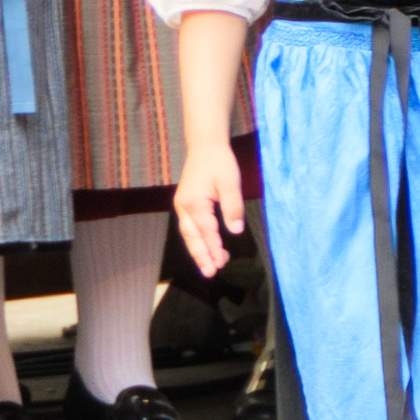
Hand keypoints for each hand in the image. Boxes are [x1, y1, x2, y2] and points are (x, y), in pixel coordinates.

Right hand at [171, 142, 247, 279]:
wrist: (205, 146)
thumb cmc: (219, 162)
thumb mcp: (230, 182)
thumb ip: (233, 207)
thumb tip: (236, 231)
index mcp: (194, 202)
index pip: (206, 230)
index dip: (214, 247)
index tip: (222, 262)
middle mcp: (184, 207)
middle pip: (192, 237)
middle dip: (201, 256)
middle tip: (210, 273)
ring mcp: (182, 206)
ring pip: (189, 234)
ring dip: (199, 251)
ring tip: (210, 266)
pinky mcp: (186, 205)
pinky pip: (191, 227)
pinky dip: (198, 240)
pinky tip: (208, 248)